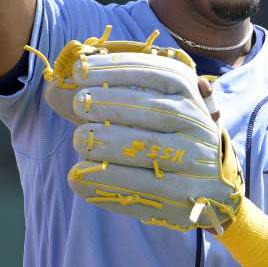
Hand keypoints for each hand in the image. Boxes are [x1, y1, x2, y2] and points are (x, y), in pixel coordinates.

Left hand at [26, 27, 243, 231]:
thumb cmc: (169, 139)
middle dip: (113, 103)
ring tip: (79, 139)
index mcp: (190, 96)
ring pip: (150, 149)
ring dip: (108, 142)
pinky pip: (142, 188)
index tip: (81, 69)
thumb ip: (108, 98)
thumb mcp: (154, 109)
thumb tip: (54, 90)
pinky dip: (106, 181)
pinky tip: (78, 177)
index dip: (118, 69)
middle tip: (80, 103)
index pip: (158, 74)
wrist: (213, 189)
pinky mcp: (183, 197)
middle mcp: (198, 127)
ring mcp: (195, 164)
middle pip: (157, 111)